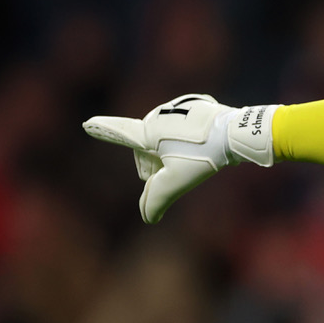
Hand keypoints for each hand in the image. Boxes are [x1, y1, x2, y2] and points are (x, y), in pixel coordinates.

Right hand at [83, 94, 275, 222]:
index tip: (87, 123)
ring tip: (196, 156)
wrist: (236, 132)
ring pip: (166, 139)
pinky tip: (205, 145)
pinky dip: (191, 140)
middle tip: (181, 168)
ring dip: (174, 152)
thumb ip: (156, 200)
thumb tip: (146, 218)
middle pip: (148, 149)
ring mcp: (177, 107)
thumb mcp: (177, 182)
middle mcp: (158, 115)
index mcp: (149, 131)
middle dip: (158, 164)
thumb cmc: (205, 156)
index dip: (103, 131)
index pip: (120, 133)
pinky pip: (185, 129)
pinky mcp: (195, 105)